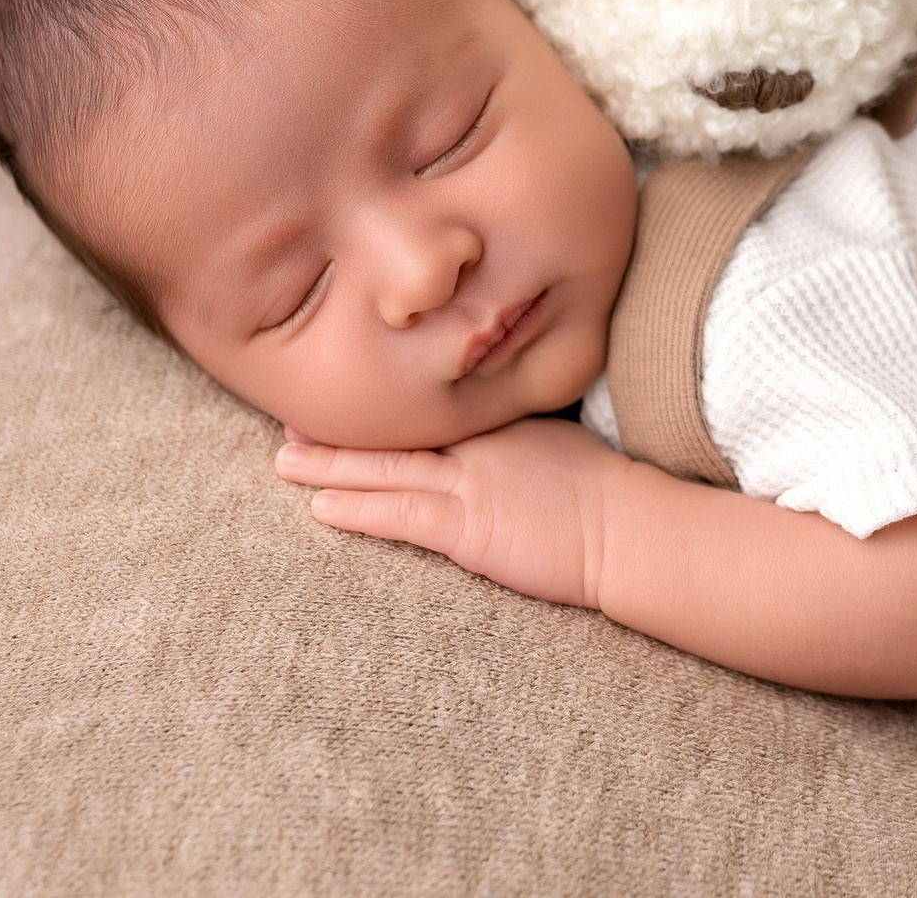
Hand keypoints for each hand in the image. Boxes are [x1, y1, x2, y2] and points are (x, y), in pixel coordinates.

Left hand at [276, 417, 621, 608]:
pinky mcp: (466, 528)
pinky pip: (398, 514)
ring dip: (329, 464)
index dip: (381, 401)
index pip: (428, 404)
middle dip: (339, 425)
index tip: (347, 388)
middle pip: (394, 427)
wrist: (632, 527)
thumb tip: (506, 441)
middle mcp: (477, 441)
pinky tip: (320, 507)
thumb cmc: (613, 491)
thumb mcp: (565, 442)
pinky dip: (356, 508)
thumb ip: (525, 435)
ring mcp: (469, 482)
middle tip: (290, 416)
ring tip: (284, 460)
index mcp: (499, 418)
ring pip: (383, 466)